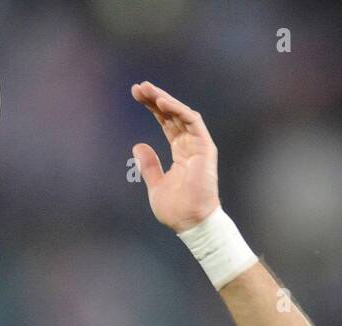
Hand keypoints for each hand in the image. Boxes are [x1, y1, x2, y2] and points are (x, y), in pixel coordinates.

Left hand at [130, 81, 219, 232]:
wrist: (191, 222)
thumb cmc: (176, 209)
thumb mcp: (156, 185)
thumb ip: (149, 165)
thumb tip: (137, 146)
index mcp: (180, 153)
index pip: (166, 124)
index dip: (152, 109)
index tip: (136, 96)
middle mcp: (190, 145)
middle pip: (172, 115)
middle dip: (155, 99)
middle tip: (138, 87)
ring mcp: (198, 145)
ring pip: (181, 114)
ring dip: (164, 99)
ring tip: (147, 89)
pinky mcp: (205, 147)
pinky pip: (192, 121)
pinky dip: (177, 110)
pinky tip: (162, 102)